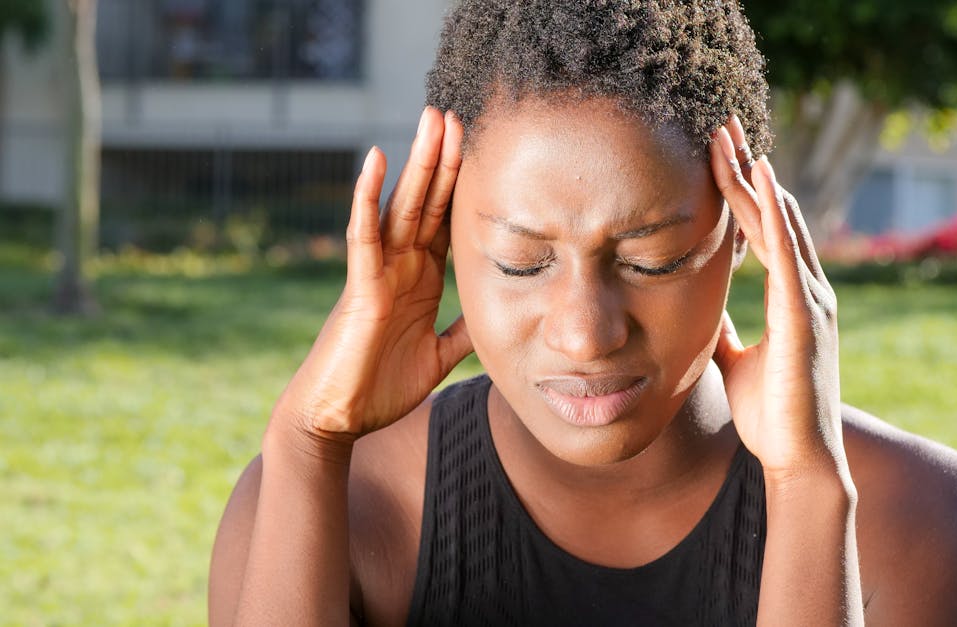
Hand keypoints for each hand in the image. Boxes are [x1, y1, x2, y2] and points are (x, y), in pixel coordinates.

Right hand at [270, 107, 473, 443]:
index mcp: (420, 278)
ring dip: (417, 162)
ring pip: (400, 206)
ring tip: (431, 119)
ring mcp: (378, 272)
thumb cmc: (380, 387)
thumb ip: (463, 332)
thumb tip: (496, 319)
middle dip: (444, 158)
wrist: (337, 420)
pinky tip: (376, 159)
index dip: (464, 186)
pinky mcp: (360, 287)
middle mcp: (399, 266)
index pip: (446, 221)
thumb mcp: (438, 356)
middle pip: (426, 202)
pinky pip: (365, 234)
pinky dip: (368, 197)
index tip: (483, 147)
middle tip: (458, 112)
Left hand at [709, 115, 847, 483]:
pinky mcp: (805, 318)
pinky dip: (774, 216)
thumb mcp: (737, 359)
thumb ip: (723, 329)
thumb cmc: (771, 416)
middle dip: (747, 169)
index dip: (742, 190)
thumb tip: (700, 310)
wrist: (798, 461)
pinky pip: (786, 255)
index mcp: (791, 297)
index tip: (717, 153)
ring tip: (730, 137)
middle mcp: (806, 290)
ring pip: (780, 224)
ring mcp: (810, 301)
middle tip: (721, 125)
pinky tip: (761, 181)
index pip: (763, 229)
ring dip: (754, 179)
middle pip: (773, 214)